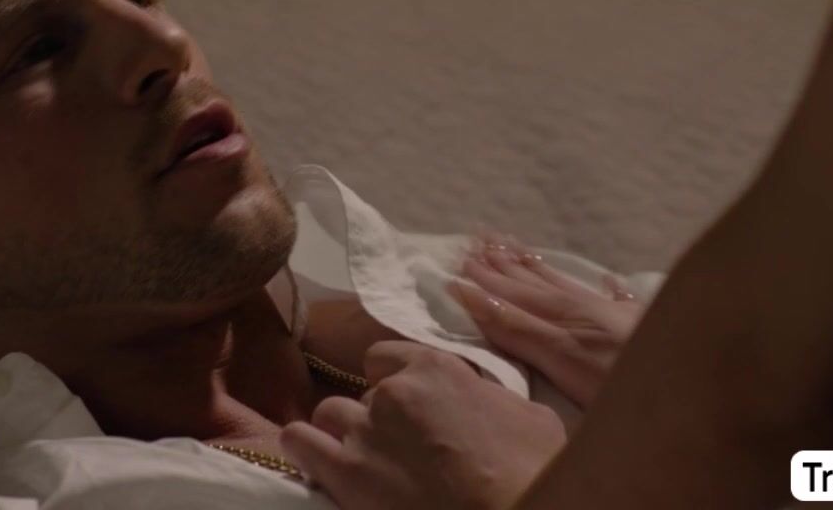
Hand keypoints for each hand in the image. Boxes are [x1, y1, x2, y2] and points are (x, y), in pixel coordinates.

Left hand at [280, 341, 566, 509]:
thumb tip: (485, 397)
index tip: (410, 406)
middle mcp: (393, 393)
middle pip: (364, 393)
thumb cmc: (533, 470)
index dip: (396, 382)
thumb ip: (491, 395)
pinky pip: (299, 445)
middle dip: (378, 417)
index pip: (388, 357)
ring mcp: (365, 433)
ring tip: (361, 460)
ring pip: (330, 415)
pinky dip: (304, 449)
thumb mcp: (529, 415)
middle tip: (399, 447)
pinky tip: (315, 460)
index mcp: (437, 369)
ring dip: (342, 434)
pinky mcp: (345, 474)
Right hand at [449, 232, 642, 405]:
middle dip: (503, 265)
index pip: (513, 295)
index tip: (458, 262)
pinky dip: (606, 288)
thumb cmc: (623, 380)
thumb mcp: (562, 356)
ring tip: (516, 247)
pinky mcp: (643, 327)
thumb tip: (473, 294)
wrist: (697, 374)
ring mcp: (613, 315)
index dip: (484, 281)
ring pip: (565, 284)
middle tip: (476, 240)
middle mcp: (583, 308)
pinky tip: (607, 280)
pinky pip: (615, 298)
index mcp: (561, 318)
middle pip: (535, 282)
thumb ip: (519, 328)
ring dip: (537, 268)